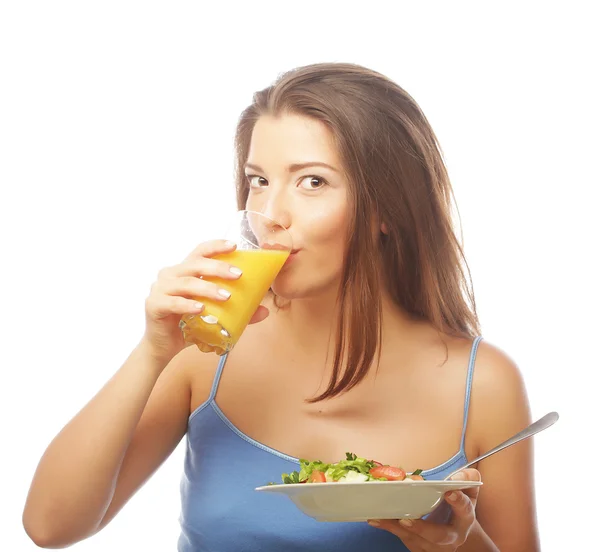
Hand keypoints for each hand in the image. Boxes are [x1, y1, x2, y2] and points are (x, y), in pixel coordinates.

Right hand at [142, 240, 268, 362]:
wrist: (164, 347)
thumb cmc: (189, 325)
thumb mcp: (214, 315)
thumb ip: (237, 311)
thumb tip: (264, 311)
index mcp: (184, 271)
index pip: (200, 252)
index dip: (216, 247)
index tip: (234, 245)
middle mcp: (170, 275)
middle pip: (195, 264)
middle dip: (218, 268)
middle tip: (238, 275)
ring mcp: (160, 289)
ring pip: (186, 283)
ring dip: (208, 288)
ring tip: (226, 297)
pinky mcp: (154, 305)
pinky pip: (173, 303)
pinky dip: (188, 305)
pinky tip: (201, 309)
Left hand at [368, 469, 480, 550]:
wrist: (455, 529)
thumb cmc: (457, 505)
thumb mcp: (467, 491)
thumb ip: (466, 479)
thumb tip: (456, 477)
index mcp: (464, 520)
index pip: (464, 511)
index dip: (458, 502)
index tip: (448, 492)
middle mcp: (450, 537)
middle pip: (438, 536)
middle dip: (422, 528)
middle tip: (406, 519)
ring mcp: (433, 545)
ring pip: (415, 539)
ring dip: (397, 527)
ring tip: (381, 515)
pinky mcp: (418, 546)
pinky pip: (402, 538)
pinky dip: (389, 527)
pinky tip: (375, 518)